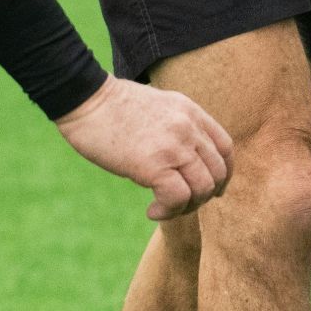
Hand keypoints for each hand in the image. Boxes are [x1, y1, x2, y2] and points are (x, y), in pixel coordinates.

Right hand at [55, 78, 235, 220]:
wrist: (86, 99)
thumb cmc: (111, 106)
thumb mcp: (157, 106)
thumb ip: (176, 126)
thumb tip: (181, 156)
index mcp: (190, 112)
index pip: (225, 147)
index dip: (223, 173)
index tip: (213, 189)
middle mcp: (189, 128)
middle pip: (217, 172)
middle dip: (203, 196)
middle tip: (180, 203)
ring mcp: (174, 146)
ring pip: (202, 189)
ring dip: (186, 207)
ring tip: (164, 208)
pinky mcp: (154, 165)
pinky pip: (177, 198)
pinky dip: (168, 211)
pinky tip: (152, 211)